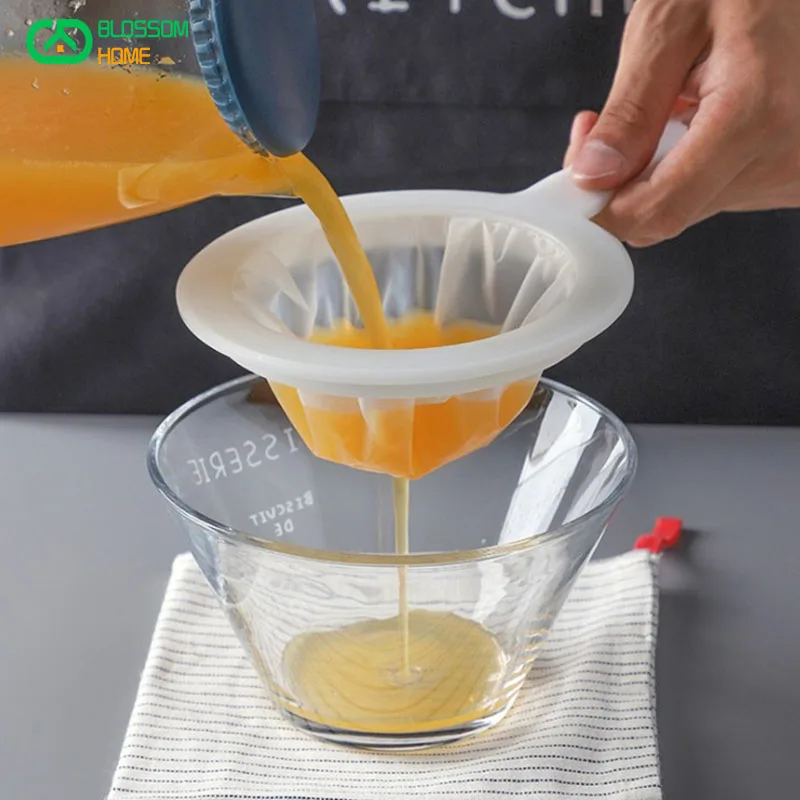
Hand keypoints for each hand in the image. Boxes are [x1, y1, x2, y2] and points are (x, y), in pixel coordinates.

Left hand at [563, 0, 799, 246]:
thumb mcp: (670, 27)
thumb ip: (629, 111)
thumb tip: (592, 176)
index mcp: (756, 117)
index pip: (658, 211)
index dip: (602, 207)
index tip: (573, 179)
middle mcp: (785, 159)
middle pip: (668, 213)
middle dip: (619, 182)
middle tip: (599, 129)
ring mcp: (792, 174)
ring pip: (687, 207)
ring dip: (653, 171)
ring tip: (663, 107)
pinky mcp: (790, 177)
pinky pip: (714, 192)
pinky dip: (687, 167)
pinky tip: (695, 119)